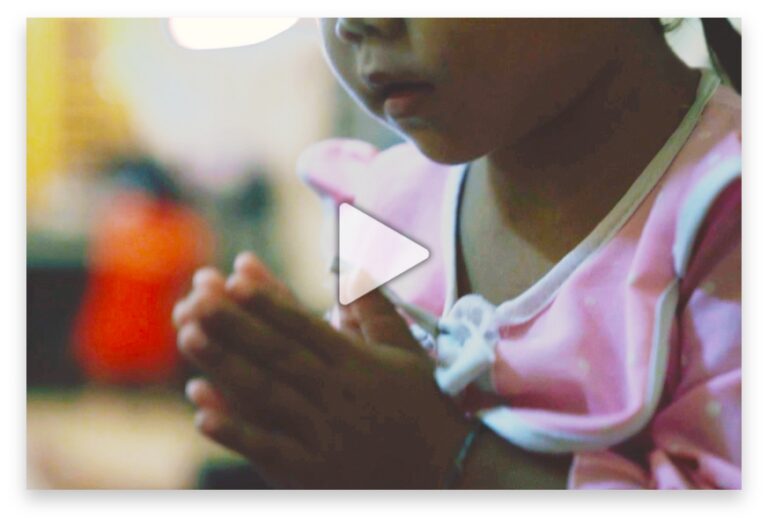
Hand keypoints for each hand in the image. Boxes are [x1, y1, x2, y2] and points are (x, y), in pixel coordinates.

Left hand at [173, 253, 472, 488]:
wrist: (447, 472)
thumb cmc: (425, 405)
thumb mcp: (406, 351)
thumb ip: (375, 308)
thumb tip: (352, 265)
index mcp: (357, 364)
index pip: (305, 327)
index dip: (269, 302)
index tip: (236, 278)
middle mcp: (337, 394)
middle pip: (278, 354)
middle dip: (234, 325)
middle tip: (195, 299)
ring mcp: (324, 434)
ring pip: (267, 395)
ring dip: (226, 366)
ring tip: (189, 337)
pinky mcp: (314, 471)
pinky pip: (271, 450)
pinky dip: (236, 432)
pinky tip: (201, 414)